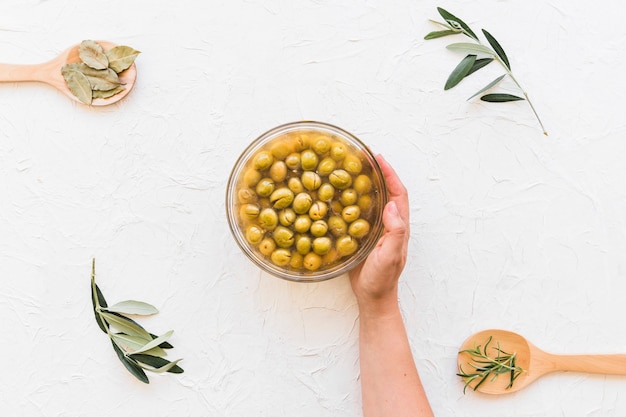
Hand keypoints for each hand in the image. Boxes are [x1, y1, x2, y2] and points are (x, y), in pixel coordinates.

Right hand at [349, 154, 409, 311]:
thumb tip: (392, 206)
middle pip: (388, 193)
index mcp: (399, 226)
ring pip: (375, 201)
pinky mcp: (365, 236)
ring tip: (352, 170)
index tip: (379, 158)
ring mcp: (378, 230)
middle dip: (379, 174)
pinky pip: (361, 213)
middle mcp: (390, 225)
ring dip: (368, 184)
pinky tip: (340, 196)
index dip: (390, 175)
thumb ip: (395, 232)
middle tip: (364, 158)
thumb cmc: (382, 279)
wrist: (373, 298)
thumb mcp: (390, 256)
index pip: (398, 194)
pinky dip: (354, 200)